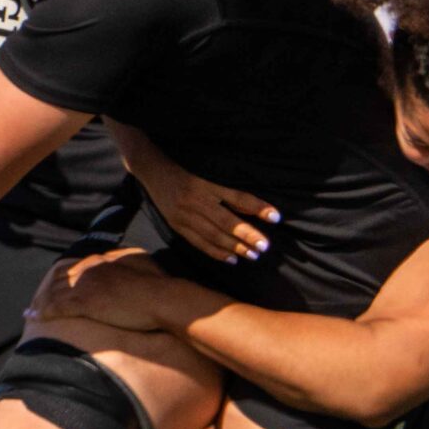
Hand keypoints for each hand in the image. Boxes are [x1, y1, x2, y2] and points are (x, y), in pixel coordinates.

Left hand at [28, 248, 169, 331]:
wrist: (163, 298)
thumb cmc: (159, 288)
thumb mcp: (145, 267)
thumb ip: (132, 265)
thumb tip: (134, 265)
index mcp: (104, 261)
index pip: (76, 268)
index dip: (63, 279)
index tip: (57, 287)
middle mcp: (91, 269)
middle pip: (60, 278)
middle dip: (46, 290)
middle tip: (37, 301)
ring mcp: (86, 284)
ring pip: (55, 292)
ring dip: (40, 302)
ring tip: (30, 313)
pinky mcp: (85, 301)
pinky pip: (57, 306)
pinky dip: (43, 311)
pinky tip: (34, 318)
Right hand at [134, 149, 277, 265]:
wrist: (152, 170)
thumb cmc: (185, 170)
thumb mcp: (206, 174)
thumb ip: (227, 191)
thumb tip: (253, 208)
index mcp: (206, 184)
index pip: (237, 197)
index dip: (257, 207)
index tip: (276, 217)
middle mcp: (196, 199)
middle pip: (226, 221)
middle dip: (247, 235)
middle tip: (264, 246)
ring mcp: (184, 215)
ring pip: (213, 234)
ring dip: (235, 247)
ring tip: (253, 255)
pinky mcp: (176, 225)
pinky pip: (199, 242)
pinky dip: (216, 252)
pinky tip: (231, 259)